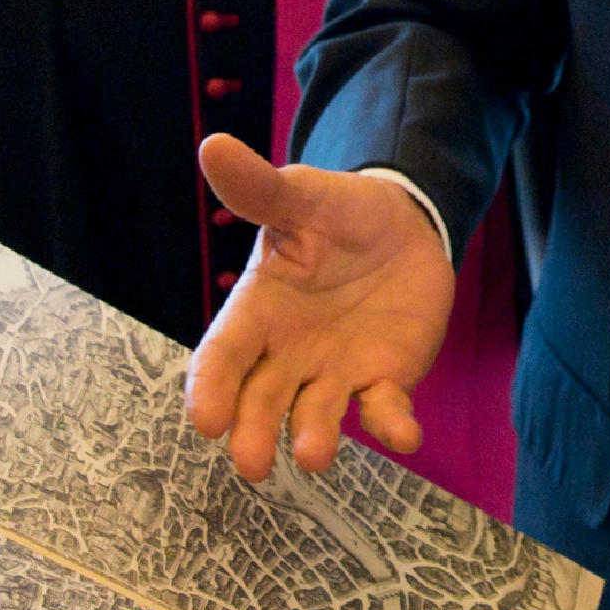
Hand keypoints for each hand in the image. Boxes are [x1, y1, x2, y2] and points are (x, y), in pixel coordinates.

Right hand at [185, 135, 456, 480]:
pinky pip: (384, 408)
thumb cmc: (335, 214)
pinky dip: (392, 424)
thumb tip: (213, 146)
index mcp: (257, 311)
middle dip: (254, 432)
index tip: (205, 420)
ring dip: (315, 436)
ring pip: (315, 415)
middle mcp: (288, 353)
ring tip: (314, 455)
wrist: (401, 225)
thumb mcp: (301, 197)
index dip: (211, 388)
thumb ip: (261, 187)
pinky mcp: (383, 378)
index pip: (224, 355)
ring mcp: (335, 371)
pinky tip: (404, 433)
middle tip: (252, 464)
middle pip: (261, 399)